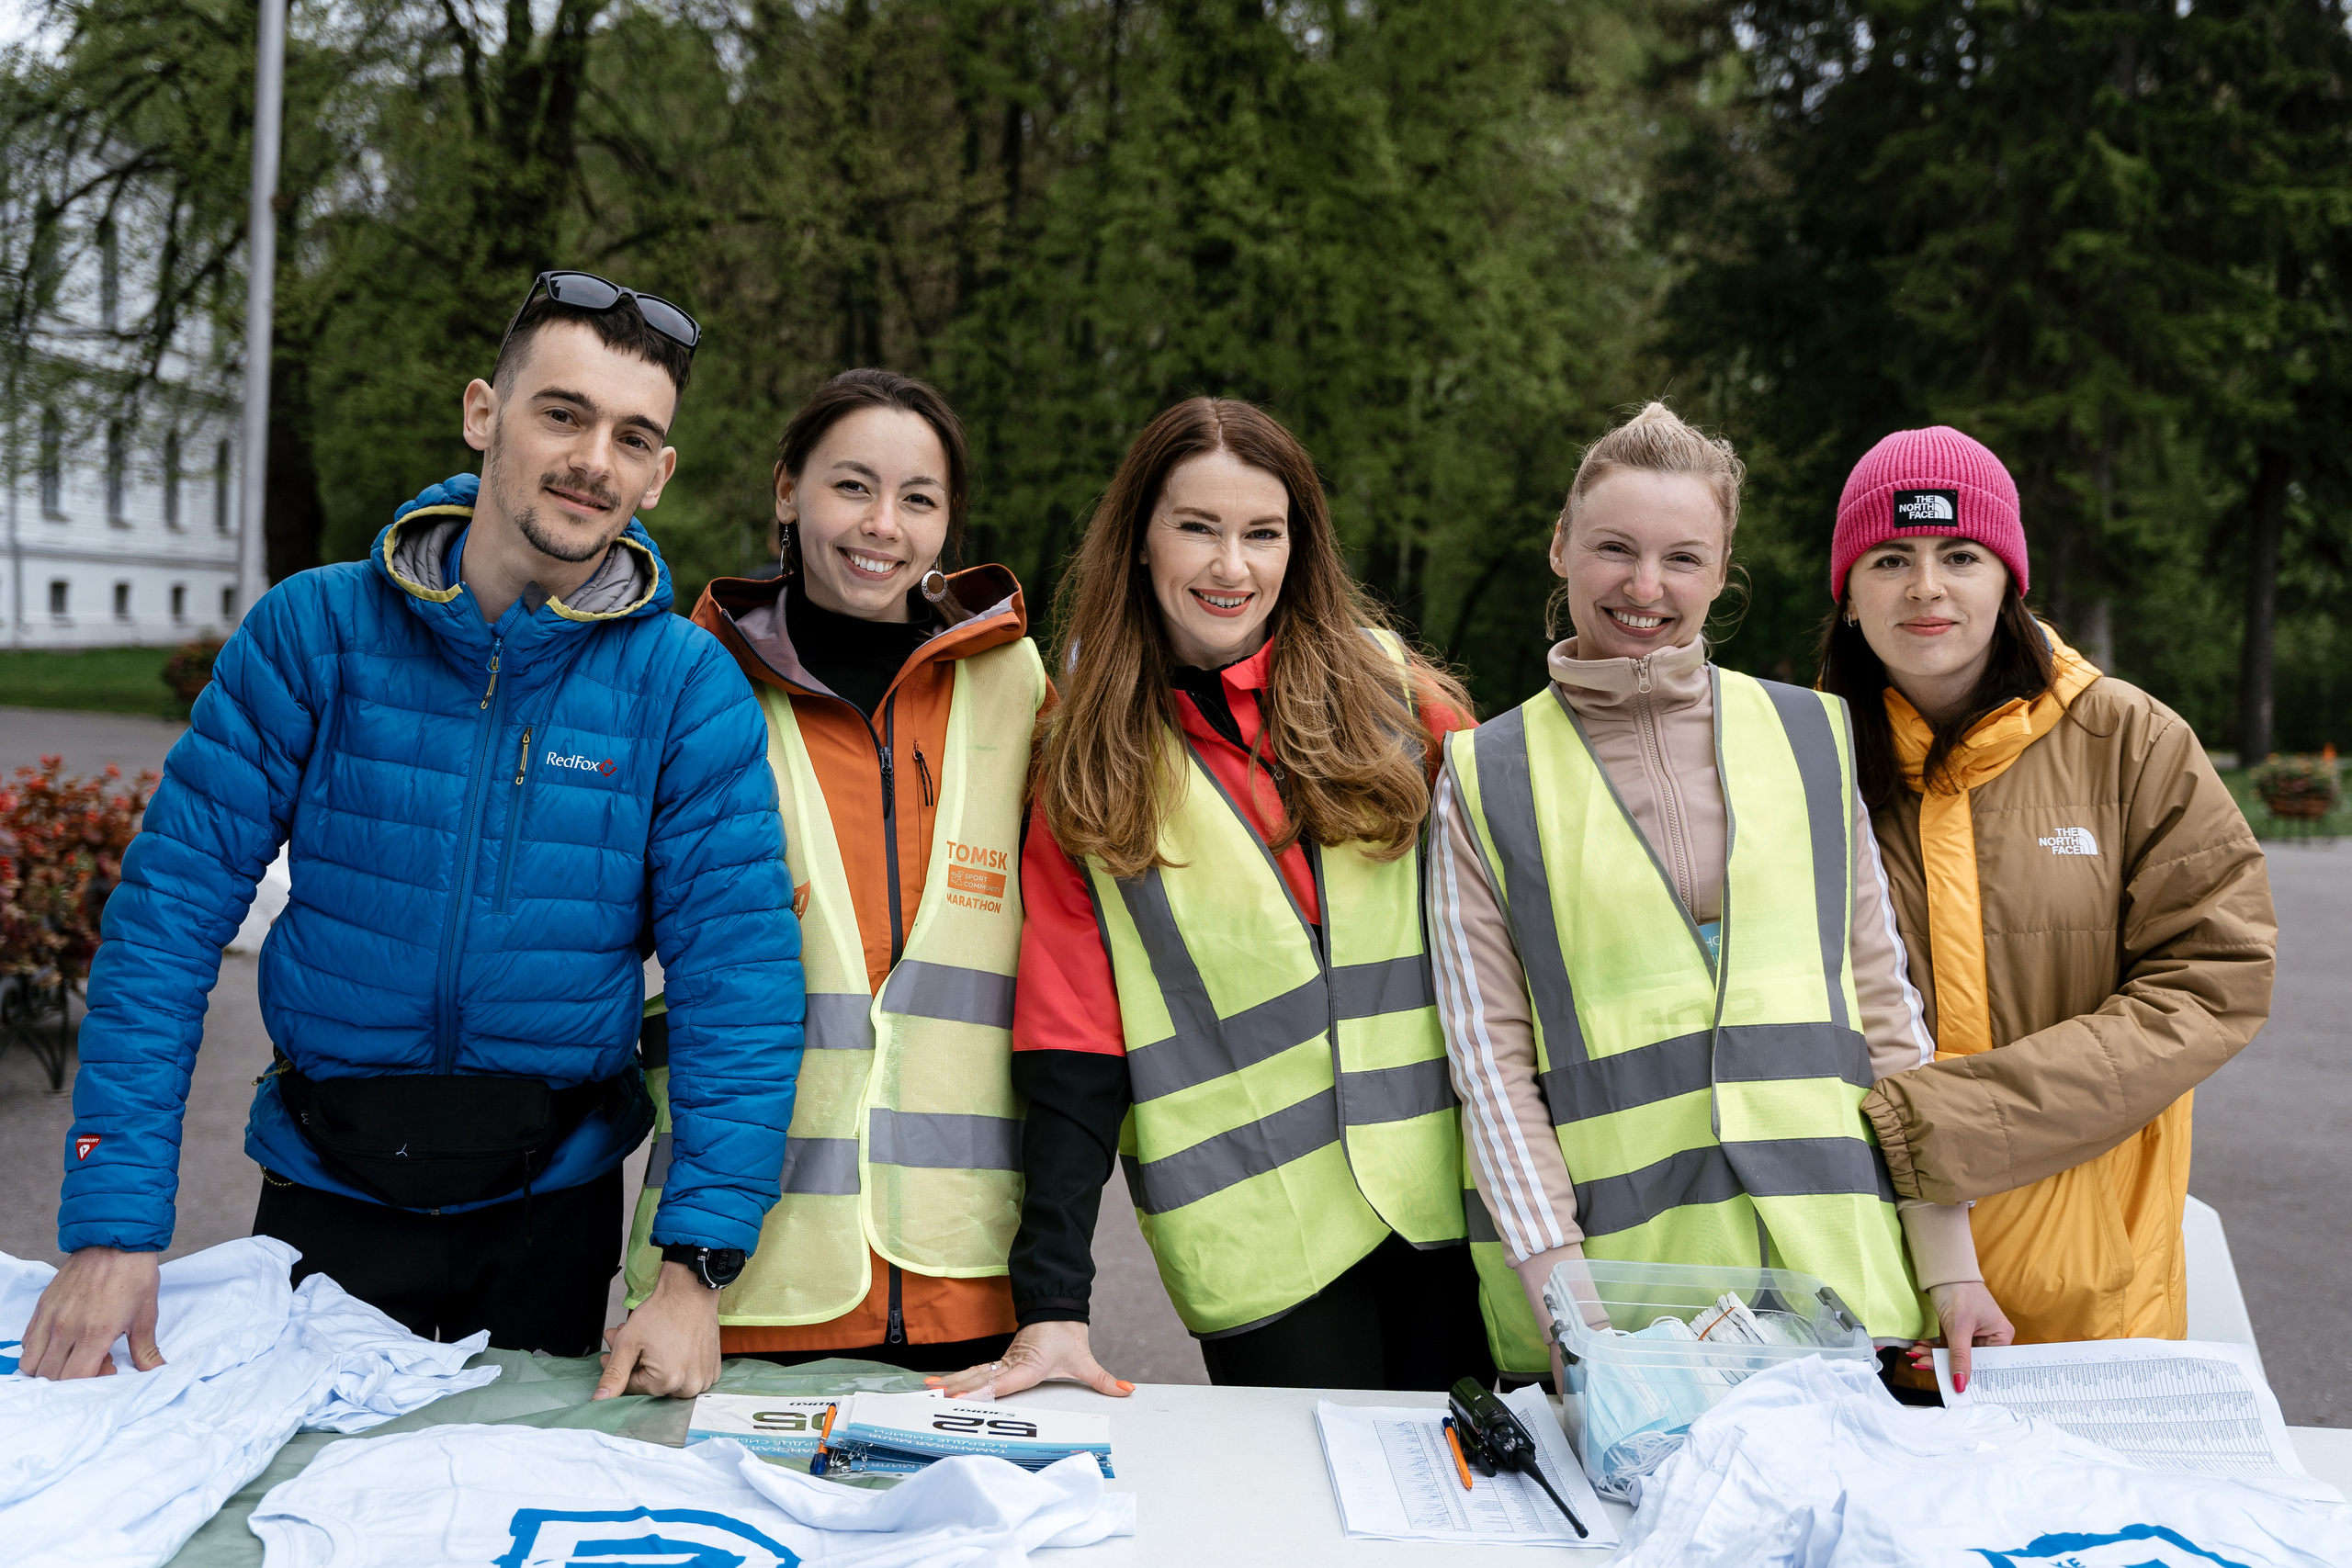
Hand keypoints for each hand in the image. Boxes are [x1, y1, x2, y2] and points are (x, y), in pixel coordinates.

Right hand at [20, 1247, 163, 1379]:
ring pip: (30, 1362)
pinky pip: (27, 1341)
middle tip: (94, 1359)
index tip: (107, 1368)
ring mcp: (50, 1317)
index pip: (73, 1378)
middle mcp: (65, 1328)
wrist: (116, 1240)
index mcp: (94, 1333)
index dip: (89, 1382)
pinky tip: (63, 1339)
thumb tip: (157, 1370)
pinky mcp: (42, 1306)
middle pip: (50, 1375)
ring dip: (50, 1366)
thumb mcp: (146, 1315)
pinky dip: (39, 1349)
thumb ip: (146, 1349)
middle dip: (70, 1377)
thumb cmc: (134, 1276)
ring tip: (74, 1352)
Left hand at [595, 1261, 720, 1399]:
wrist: (691, 1291)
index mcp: (667, 1382)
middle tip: (629, 1341)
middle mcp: (689, 1385)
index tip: (612, 1353)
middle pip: (651, 1383)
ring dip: (654, 1364)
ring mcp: (704, 1378)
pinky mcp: (712, 1370)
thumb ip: (614, 1374)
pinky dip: (676, 1363)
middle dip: (635, 1363)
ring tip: (648, 1342)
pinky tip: (668, 1345)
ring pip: (668, 1380)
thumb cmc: (662, 1312)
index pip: (632, 1386)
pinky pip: (687, 1375)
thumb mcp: (629, 1342)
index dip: (619, 1368)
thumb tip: (600, 1399)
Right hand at [932, 1320, 1131, 1399]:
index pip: (1003, 1382)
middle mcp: (1012, 1365)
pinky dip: (957, 1378)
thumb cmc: (1067, 1335)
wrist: (1057, 1309)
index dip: (982, 1390)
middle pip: (981, 1379)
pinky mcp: (1000, 1362)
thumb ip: (1104, 1380)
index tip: (963, 1396)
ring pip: (973, 1374)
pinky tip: (940, 1385)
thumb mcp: (1085, 1360)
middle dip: (959, 1389)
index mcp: (1028, 1366)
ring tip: (930, 1390)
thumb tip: (1128, 1391)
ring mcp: (1003, 1363)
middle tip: (937, 1398)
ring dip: (952, 1382)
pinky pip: (975, 1372)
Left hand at [1907, 1280, 2014, 1392]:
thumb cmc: (1959, 1292)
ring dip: (1935, 1356)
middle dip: (1945, 1364)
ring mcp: (1976, 1335)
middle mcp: (1992, 1338)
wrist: (1944, 1270)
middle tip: (1923, 1365)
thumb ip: (1959, 1358)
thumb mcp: (1959, 1328)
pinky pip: (1949, 1347)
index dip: (1970, 1376)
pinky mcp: (1961, 1331)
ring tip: (1916, 1355)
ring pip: (1956, 1355)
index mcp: (2002, 1337)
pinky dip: (1934, 1348)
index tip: (1951, 1386)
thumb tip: (1961, 1384)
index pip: (1987, 1365)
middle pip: (1970, 1361)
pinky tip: (1919, 1348)